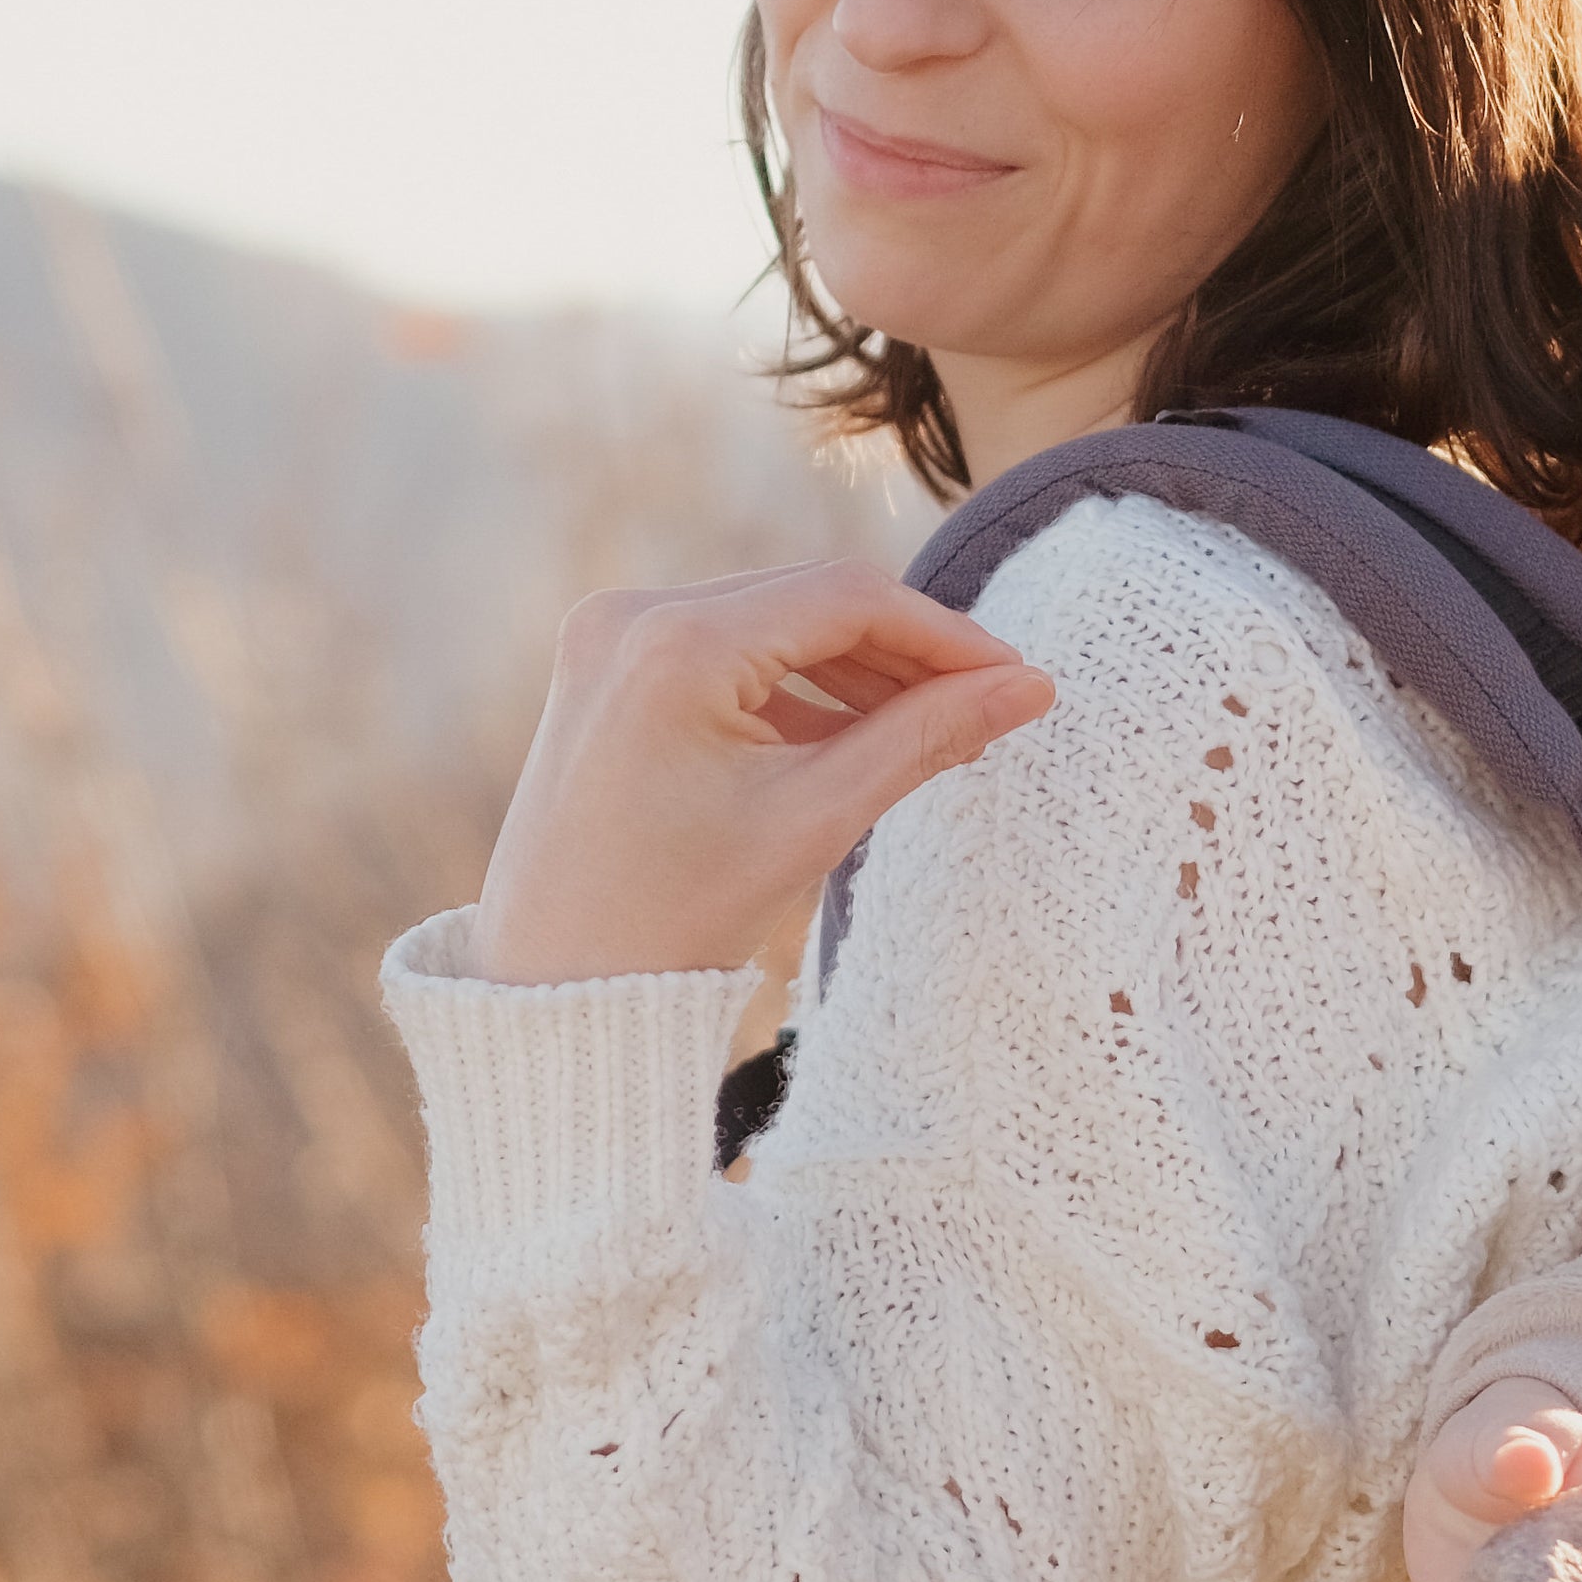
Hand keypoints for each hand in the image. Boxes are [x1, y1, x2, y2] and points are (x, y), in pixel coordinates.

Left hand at [473, 561, 1055, 985]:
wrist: (551, 983)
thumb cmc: (673, 917)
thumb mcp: (815, 820)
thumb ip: (924, 739)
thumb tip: (1030, 688)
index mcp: (674, 645)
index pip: (845, 599)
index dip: (944, 635)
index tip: (1015, 679)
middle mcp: (631, 616)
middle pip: (809, 601)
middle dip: (903, 652)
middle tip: (985, 708)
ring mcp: (610, 636)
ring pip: (772, 623)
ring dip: (852, 670)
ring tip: (929, 730)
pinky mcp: (606, 666)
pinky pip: (726, 650)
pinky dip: (792, 687)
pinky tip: (851, 737)